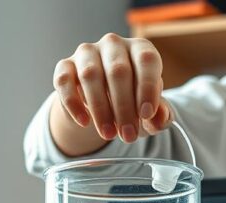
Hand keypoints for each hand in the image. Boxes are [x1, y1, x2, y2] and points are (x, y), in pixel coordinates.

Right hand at [52, 33, 173, 143]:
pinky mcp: (65, 65)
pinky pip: (64, 80)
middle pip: (118, 70)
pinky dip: (73, 103)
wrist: (102, 103)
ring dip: (100, 108)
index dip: (147, 87)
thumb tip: (161, 119)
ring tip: (108, 134)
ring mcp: (87, 52)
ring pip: (90, 75)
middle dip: (124, 107)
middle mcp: (114, 44)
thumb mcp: (151, 111)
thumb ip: (161, 115)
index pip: (147, 60)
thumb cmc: (133, 101)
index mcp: (140, 49)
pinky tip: (84, 122)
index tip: (146, 115)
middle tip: (128, 136)